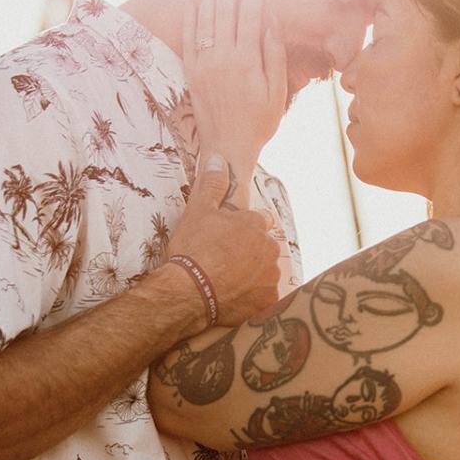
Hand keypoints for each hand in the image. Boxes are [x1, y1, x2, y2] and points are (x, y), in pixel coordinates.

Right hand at [162, 154, 280, 325]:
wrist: (188, 292)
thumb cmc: (192, 249)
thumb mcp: (197, 210)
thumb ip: (212, 184)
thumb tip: (218, 159)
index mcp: (255, 225)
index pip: (260, 221)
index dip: (245, 228)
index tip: (230, 238)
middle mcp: (269, 248)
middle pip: (264, 248)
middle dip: (250, 253)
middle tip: (224, 263)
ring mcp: (271, 275)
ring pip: (266, 272)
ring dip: (253, 276)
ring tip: (226, 283)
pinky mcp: (268, 300)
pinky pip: (265, 297)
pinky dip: (253, 298)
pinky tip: (234, 299)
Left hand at [183, 0, 287, 159]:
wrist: (227, 148)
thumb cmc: (260, 122)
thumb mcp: (277, 90)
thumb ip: (274, 53)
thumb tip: (273, 19)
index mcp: (247, 61)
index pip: (250, 13)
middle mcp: (222, 57)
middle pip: (225, 8)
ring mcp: (204, 62)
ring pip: (205, 16)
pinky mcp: (191, 69)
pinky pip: (189, 34)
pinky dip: (191, 11)